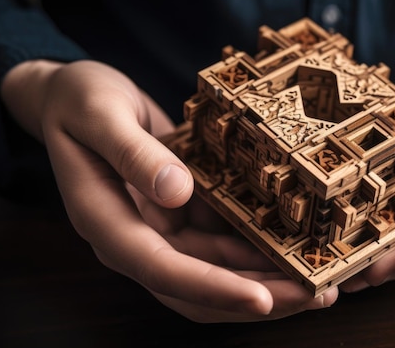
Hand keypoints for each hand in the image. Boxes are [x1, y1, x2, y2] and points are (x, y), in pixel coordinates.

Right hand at [1, 59, 337, 321]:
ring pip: (217, 270)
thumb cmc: (78, 100)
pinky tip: (295, 244)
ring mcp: (161, 226)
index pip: (161, 270)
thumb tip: (177, 192)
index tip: (262, 300)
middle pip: (197, 287)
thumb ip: (132, 153)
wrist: (76, 95)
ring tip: (319, 280)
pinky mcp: (182, 212)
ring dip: (266, 278)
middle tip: (315, 296)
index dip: (213, 289)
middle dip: (257, 296)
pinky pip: (223, 240)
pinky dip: (257, 247)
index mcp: (107, 222)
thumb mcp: (98, 113)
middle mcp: (137, 236)